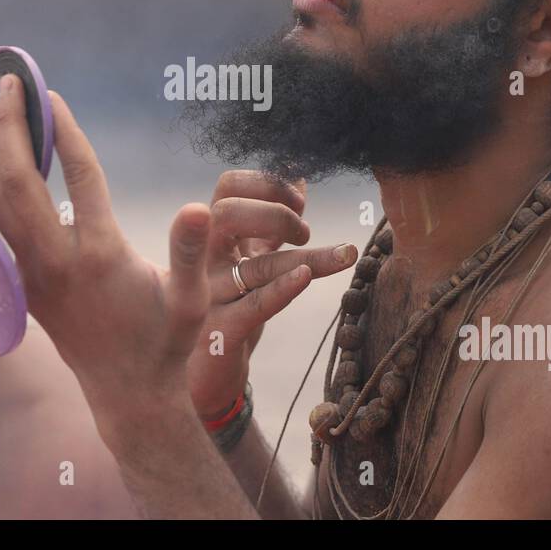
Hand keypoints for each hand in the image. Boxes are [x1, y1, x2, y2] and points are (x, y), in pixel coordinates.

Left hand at [0, 75, 210, 425]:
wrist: (128, 395)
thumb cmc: (167, 344)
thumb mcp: (192, 301)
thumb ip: (191, 252)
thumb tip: (199, 208)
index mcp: (100, 255)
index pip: (78, 175)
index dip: (66, 129)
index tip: (53, 93)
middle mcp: (56, 261)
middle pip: (19, 179)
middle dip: (10, 125)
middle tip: (7, 81)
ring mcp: (32, 274)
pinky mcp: (23, 285)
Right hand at [188, 171, 358, 418]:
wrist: (208, 371)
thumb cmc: (233, 304)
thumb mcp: (253, 256)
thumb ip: (272, 221)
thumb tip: (298, 178)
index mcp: (214, 235)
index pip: (229, 186)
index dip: (267, 184)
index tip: (299, 201)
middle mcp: (205, 260)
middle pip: (227, 213)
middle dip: (275, 213)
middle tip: (305, 232)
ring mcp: (210, 296)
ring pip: (255, 266)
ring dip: (307, 257)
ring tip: (345, 254)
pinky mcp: (220, 332)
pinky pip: (254, 305)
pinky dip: (283, 289)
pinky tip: (306, 278)